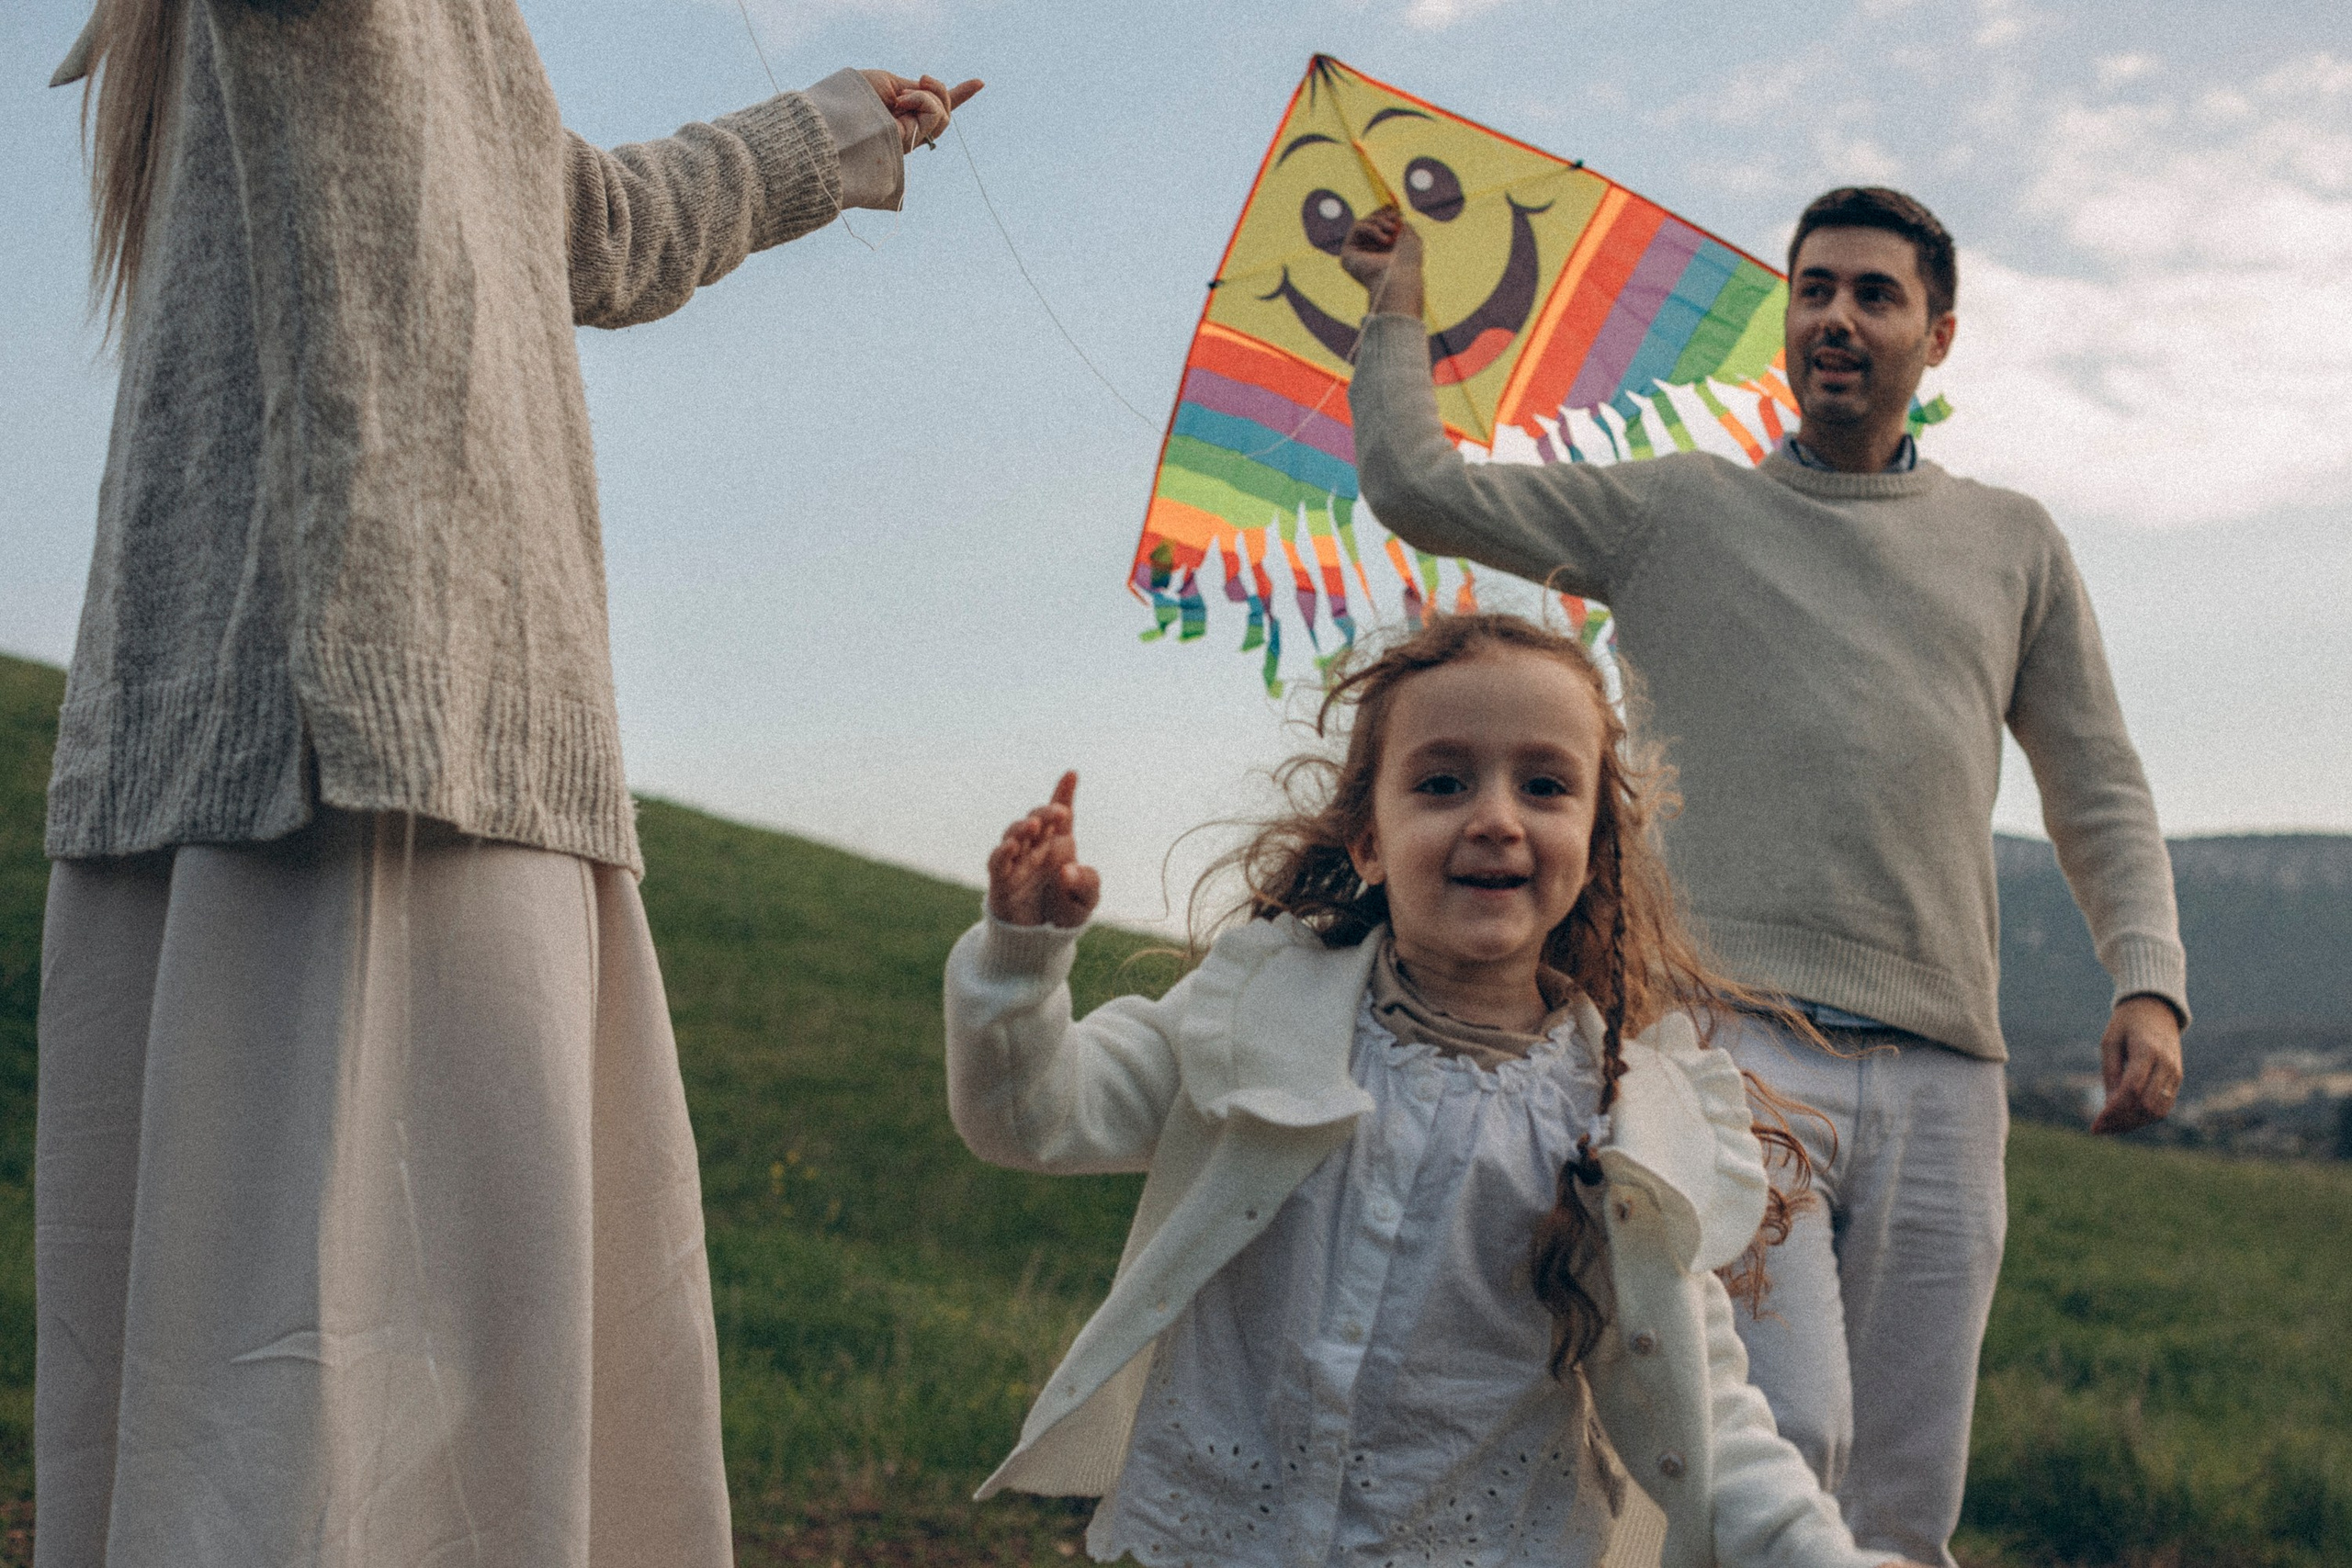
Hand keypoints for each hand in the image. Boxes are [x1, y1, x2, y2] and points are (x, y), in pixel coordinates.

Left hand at [859, 70, 983, 152]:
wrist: (839, 117)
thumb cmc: (855, 97)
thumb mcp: (890, 82)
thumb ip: (915, 89)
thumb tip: (930, 95)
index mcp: (904, 113)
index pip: (935, 106)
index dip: (958, 95)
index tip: (979, 82)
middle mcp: (910, 128)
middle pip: (945, 112)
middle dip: (943, 90)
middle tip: (924, 78)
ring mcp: (913, 137)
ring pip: (944, 116)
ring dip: (929, 96)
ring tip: (903, 96)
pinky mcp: (913, 141)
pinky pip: (935, 115)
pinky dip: (923, 101)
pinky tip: (901, 103)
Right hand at [987, 772, 1100, 929]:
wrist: (1044, 941)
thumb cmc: (1066, 911)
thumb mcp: (1088, 899)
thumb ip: (1086, 883)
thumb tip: (1066, 870)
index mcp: (1059, 846)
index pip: (1061, 815)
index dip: (1064, 793)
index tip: (1072, 774)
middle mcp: (1036, 849)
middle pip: (1037, 819)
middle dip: (1046, 812)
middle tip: (1059, 812)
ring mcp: (1017, 863)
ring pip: (1013, 834)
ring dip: (1022, 827)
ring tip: (1034, 825)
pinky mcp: (1001, 882)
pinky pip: (997, 863)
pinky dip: (1002, 852)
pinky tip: (1012, 846)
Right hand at [1338, 205, 1426, 317]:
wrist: (1399, 279)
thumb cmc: (1408, 262)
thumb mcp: (1410, 236)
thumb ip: (1400, 223)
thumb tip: (1391, 211)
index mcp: (1382, 250)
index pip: (1378, 225)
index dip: (1384, 213)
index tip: (1394, 208)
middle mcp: (1368, 252)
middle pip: (1369, 221)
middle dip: (1383, 216)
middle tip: (1395, 220)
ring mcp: (1357, 253)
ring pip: (1364, 222)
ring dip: (1379, 223)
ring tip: (1392, 233)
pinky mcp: (1348, 253)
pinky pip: (1357, 227)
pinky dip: (1372, 227)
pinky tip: (1384, 239)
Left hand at [2091, 993, 2184, 1134]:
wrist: (2156, 1009)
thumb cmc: (2126, 1023)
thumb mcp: (2110, 1042)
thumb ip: (2110, 1072)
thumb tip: (2109, 1104)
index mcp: (2147, 1051)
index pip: (2132, 1089)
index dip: (2113, 1109)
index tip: (2095, 1122)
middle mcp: (2166, 1064)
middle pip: (2145, 1104)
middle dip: (2121, 1121)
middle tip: (2099, 1129)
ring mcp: (2175, 1073)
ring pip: (2157, 1110)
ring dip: (2133, 1123)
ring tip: (2109, 1127)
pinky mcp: (2178, 1079)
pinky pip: (2164, 1106)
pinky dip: (2145, 1117)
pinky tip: (2125, 1119)